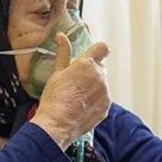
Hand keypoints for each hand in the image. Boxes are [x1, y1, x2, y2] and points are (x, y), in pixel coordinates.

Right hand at [31, 33, 110, 149]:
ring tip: (77, 98)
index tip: (94, 54)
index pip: (103, 48)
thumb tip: (61, 36)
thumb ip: (63, 53)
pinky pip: (103, 99)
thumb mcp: (57, 73)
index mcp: (87, 65)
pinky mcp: (107, 107)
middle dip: (91, 73)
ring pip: (101, 85)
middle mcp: (100, 76)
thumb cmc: (54, 98)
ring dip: (93, 88)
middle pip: (100, 69)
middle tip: (76, 84)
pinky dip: (95, 102)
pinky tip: (82, 107)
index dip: (98, 50)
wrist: (57, 125)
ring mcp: (105, 92)